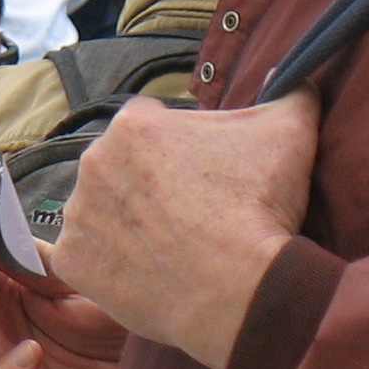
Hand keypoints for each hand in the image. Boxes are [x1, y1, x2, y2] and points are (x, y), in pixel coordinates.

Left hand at [43, 90, 318, 368]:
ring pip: (101, 209)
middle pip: (120, 166)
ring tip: (169, 244)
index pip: (150, 122)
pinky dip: (109, 263)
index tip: (202, 173)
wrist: (240, 292)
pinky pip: (86, 256)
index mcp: (133, 125)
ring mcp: (78, 215)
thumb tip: (295, 77)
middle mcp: (93, 162)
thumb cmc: (259, 208)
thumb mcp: (289, 132)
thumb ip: (289, 92)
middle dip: (148, 182)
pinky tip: (145, 270)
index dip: (179, 145)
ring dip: (126, 221)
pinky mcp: (73, 262)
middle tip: (188, 211)